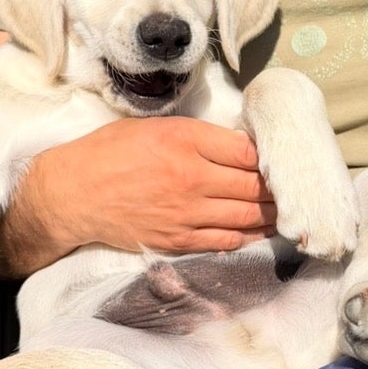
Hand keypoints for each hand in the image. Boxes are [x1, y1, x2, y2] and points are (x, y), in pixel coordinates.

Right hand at [0, 117, 275, 275]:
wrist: (72, 195)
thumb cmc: (107, 153)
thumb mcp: (151, 127)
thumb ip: (196, 135)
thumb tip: (237, 145)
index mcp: (184, 141)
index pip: (247, 151)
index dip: (269, 157)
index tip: (279, 160)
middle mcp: (190, 179)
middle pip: (254, 185)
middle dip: (277, 188)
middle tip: (295, 189)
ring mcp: (185, 214)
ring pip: (247, 216)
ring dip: (271, 215)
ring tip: (286, 212)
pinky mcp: (177, 241)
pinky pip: (225, 241)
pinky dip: (248, 236)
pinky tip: (259, 231)